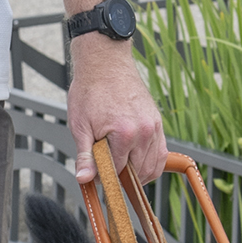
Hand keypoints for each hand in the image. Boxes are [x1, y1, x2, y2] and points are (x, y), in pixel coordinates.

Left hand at [67, 37, 166, 186]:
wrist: (105, 63)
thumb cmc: (91, 90)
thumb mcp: (80, 125)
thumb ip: (85, 156)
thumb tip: (84, 179)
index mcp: (124, 134)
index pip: (117, 171)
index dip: (103, 178)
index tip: (95, 179)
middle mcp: (144, 131)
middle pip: (136, 172)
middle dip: (120, 178)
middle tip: (104, 175)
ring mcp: (154, 127)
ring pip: (152, 166)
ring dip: (137, 175)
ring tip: (120, 172)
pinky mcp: (158, 123)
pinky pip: (160, 153)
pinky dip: (151, 164)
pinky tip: (137, 166)